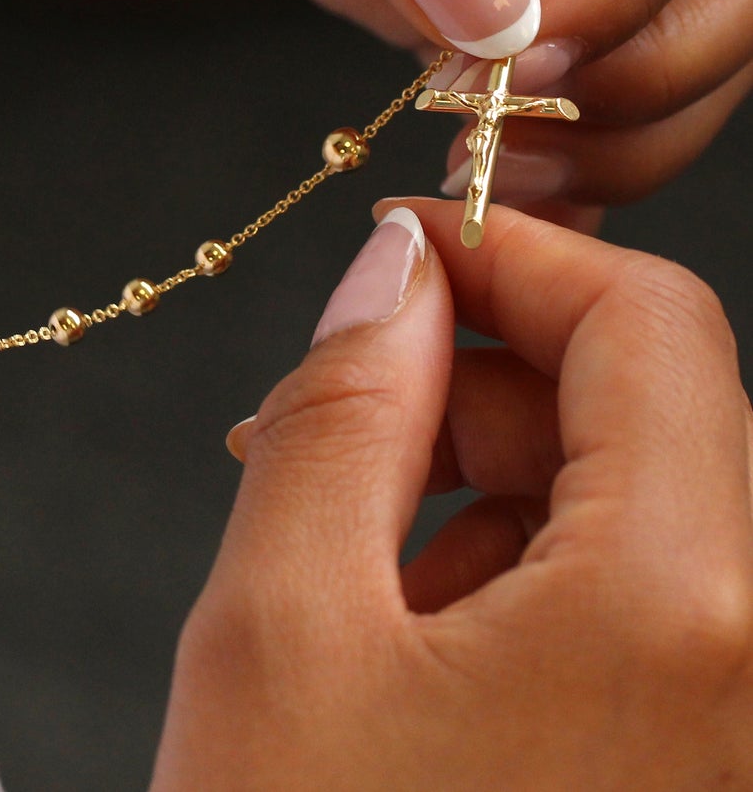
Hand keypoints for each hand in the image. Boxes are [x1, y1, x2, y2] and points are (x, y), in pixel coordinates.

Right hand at [153, 201, 752, 788]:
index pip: (646, 318)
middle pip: (638, 406)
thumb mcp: (282, 624)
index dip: (509, 254)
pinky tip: (404, 624)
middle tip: (322, 415)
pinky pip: (635, 603)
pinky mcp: (692, 757)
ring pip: (628, 502)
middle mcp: (750, 672)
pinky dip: (515, 571)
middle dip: (467, 380)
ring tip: (340, 546)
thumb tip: (394, 271)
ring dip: (476, 478)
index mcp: (674, 609)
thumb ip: (343, 408)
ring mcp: (729, 722)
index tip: (399, 247)